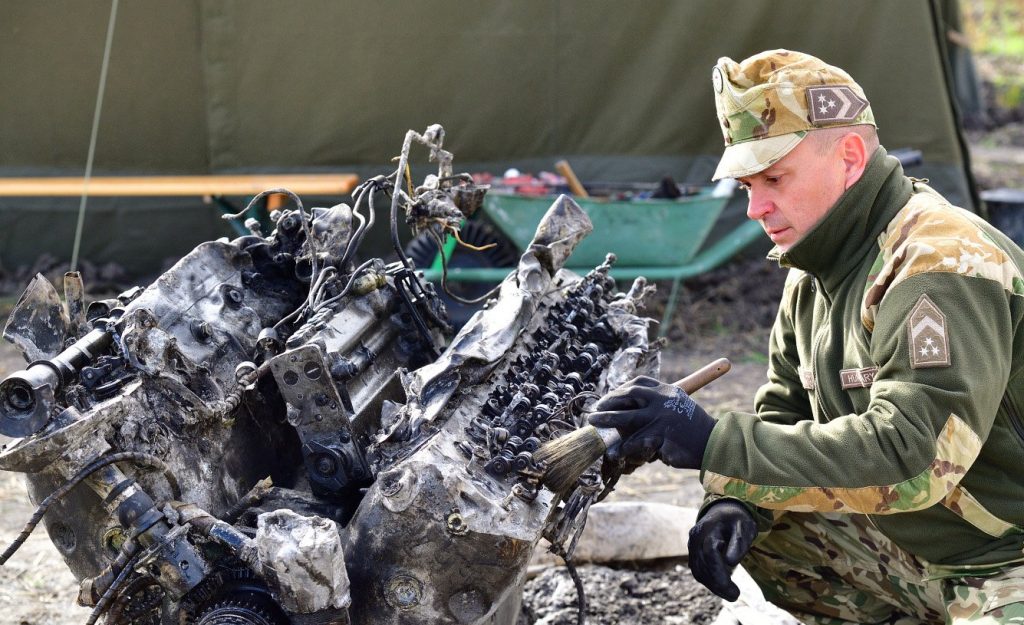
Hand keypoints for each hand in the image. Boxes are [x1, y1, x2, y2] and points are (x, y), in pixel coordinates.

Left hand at [587, 376, 715, 469]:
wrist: (713, 445)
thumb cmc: (692, 429)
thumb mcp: (677, 409)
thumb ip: (656, 405)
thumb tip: (624, 410)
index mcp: (668, 391)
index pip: (639, 383)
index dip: (621, 389)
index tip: (609, 397)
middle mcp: (664, 401)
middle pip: (630, 396)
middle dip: (609, 401)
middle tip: (595, 410)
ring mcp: (661, 418)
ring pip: (627, 418)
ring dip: (608, 420)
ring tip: (593, 422)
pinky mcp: (660, 436)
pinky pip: (636, 442)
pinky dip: (624, 447)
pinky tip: (616, 451)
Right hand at [688, 499, 756, 600]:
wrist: (724, 511)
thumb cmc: (737, 520)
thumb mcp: (745, 527)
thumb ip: (738, 542)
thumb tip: (730, 561)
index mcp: (708, 528)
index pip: (709, 553)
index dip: (720, 573)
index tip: (735, 589)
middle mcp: (695, 537)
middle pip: (703, 565)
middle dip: (718, 584)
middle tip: (735, 596)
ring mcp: (692, 545)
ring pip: (698, 571)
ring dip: (713, 586)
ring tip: (730, 594)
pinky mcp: (693, 553)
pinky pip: (698, 571)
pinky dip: (709, 582)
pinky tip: (722, 588)